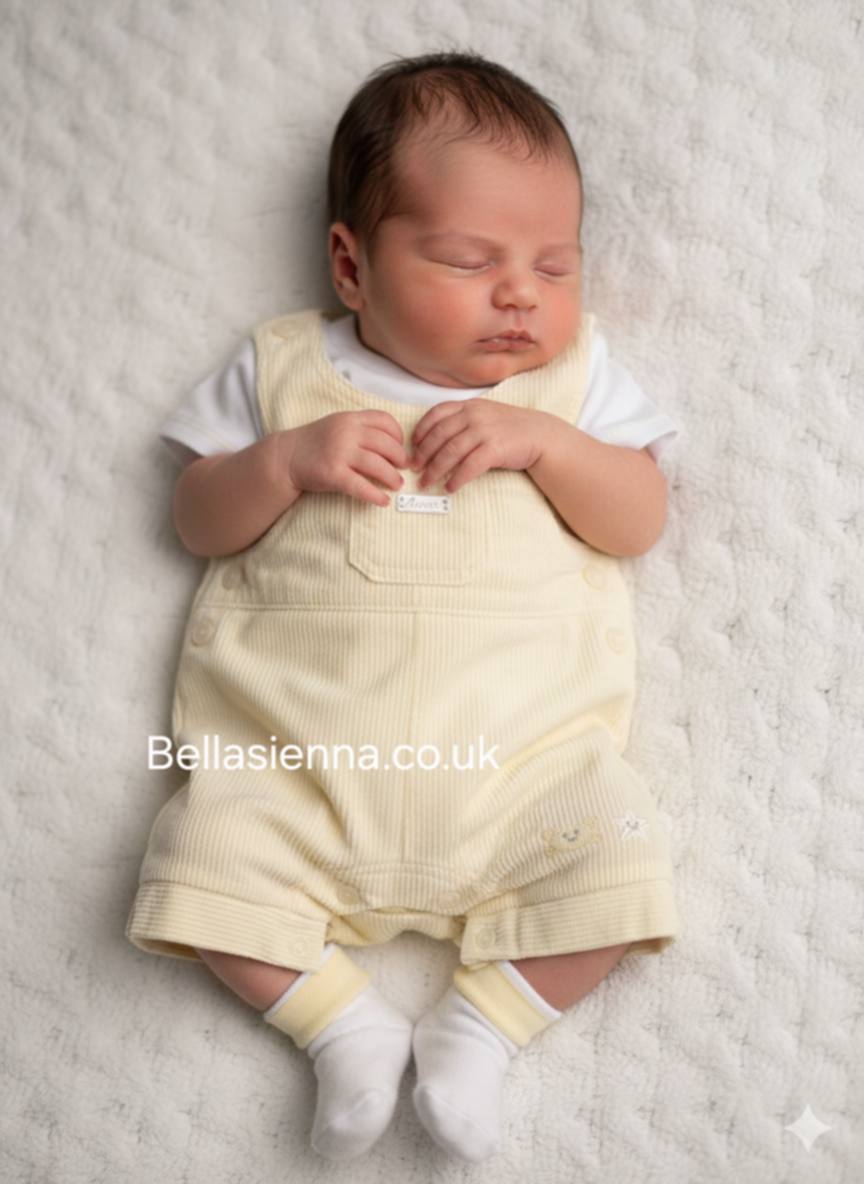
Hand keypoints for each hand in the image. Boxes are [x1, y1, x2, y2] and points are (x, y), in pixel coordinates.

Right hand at [277, 410, 409, 506]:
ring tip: (397, 484)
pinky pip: (361, 486)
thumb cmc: (315, 442)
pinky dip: (376, 495)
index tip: (401, 447)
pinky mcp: (333, 474)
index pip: (385, 421)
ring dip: (392, 477)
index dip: (398, 435)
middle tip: (403, 468)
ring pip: (378, 465)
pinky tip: (383, 501)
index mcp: (350, 419)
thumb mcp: (338, 425)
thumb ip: (361, 429)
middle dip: (400, 458)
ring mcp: (340, 453)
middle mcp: (347, 433)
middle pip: (386, 444)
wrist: (286, 457)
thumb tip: (392, 443)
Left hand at [409, 400, 554, 491]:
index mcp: (468, 405)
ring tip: (426, 483)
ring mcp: (485, 431)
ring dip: (435, 469)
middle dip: (423, 454)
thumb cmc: (510, 428)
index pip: (436, 414)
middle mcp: (474, 415)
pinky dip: (457, 478)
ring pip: (451, 451)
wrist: (540, 435)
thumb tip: (435, 439)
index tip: (412, 447)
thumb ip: (462, 420)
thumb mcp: (484, 415)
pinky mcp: (495, 448)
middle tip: (414, 469)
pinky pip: (470, 466)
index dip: (421, 431)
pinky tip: (450, 488)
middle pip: (439, 435)